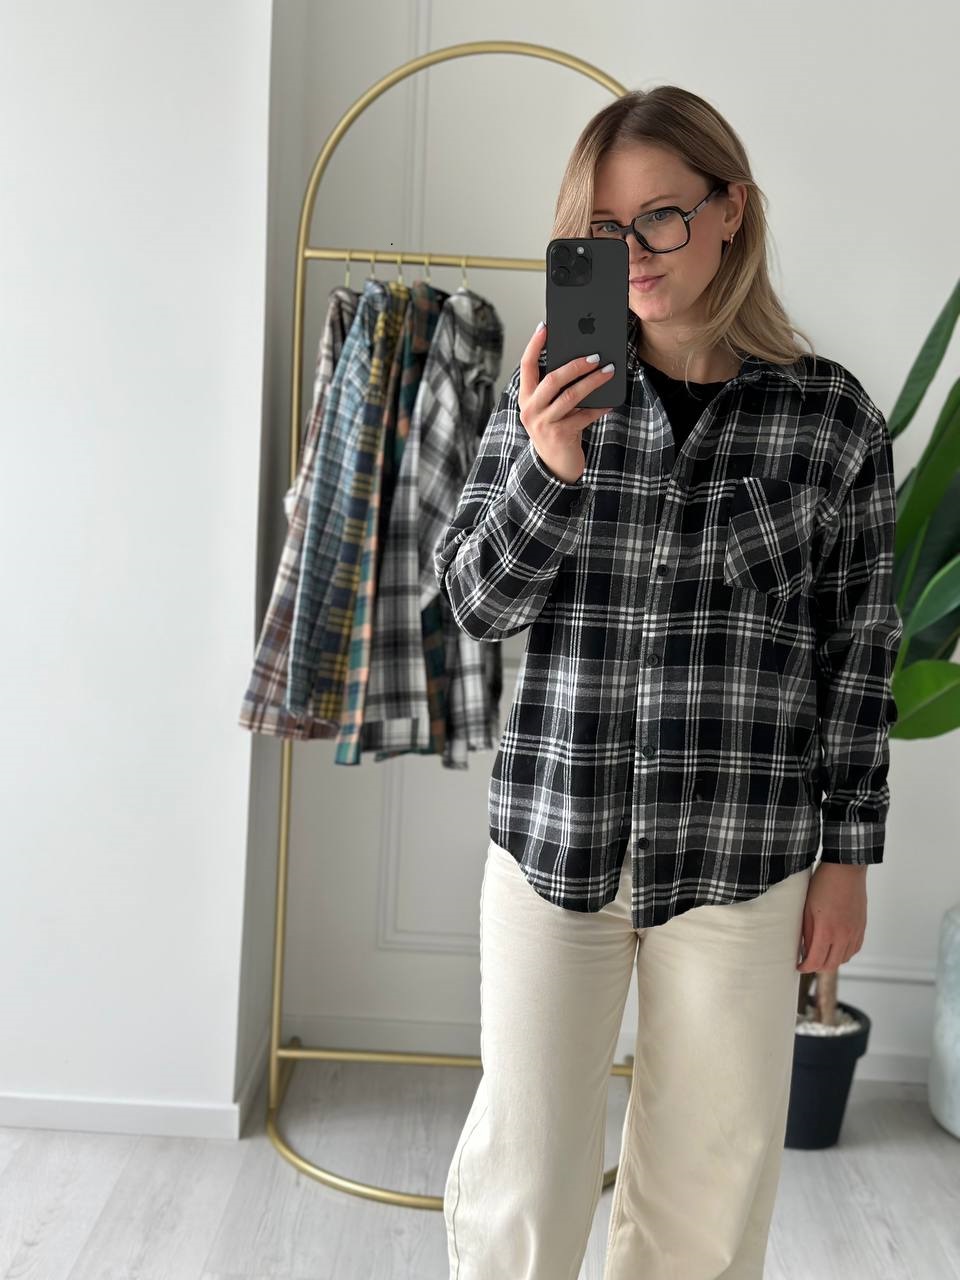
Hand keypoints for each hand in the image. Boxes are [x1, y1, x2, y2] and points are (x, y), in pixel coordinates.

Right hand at [518, 322, 616, 482]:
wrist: (554, 468)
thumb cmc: (556, 430)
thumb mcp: (550, 408)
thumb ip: (557, 389)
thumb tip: (582, 360)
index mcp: (525, 397)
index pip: (527, 365)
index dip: (535, 345)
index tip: (545, 326)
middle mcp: (530, 409)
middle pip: (552, 379)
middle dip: (575, 364)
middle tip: (595, 355)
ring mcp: (543, 424)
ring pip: (570, 396)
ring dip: (592, 382)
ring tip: (609, 371)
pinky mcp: (559, 436)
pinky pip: (583, 416)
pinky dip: (598, 408)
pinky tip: (611, 402)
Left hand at [796, 864, 867, 971]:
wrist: (846, 869)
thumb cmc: (823, 884)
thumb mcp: (807, 908)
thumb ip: (807, 932)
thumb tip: (804, 949)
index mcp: (827, 931)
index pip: (816, 961)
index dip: (805, 967)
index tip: (798, 965)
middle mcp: (844, 935)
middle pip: (831, 965)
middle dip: (817, 967)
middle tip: (807, 961)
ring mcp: (855, 932)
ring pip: (843, 959)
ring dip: (831, 960)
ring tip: (820, 953)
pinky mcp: (862, 927)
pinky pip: (854, 949)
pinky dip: (844, 953)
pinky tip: (836, 946)